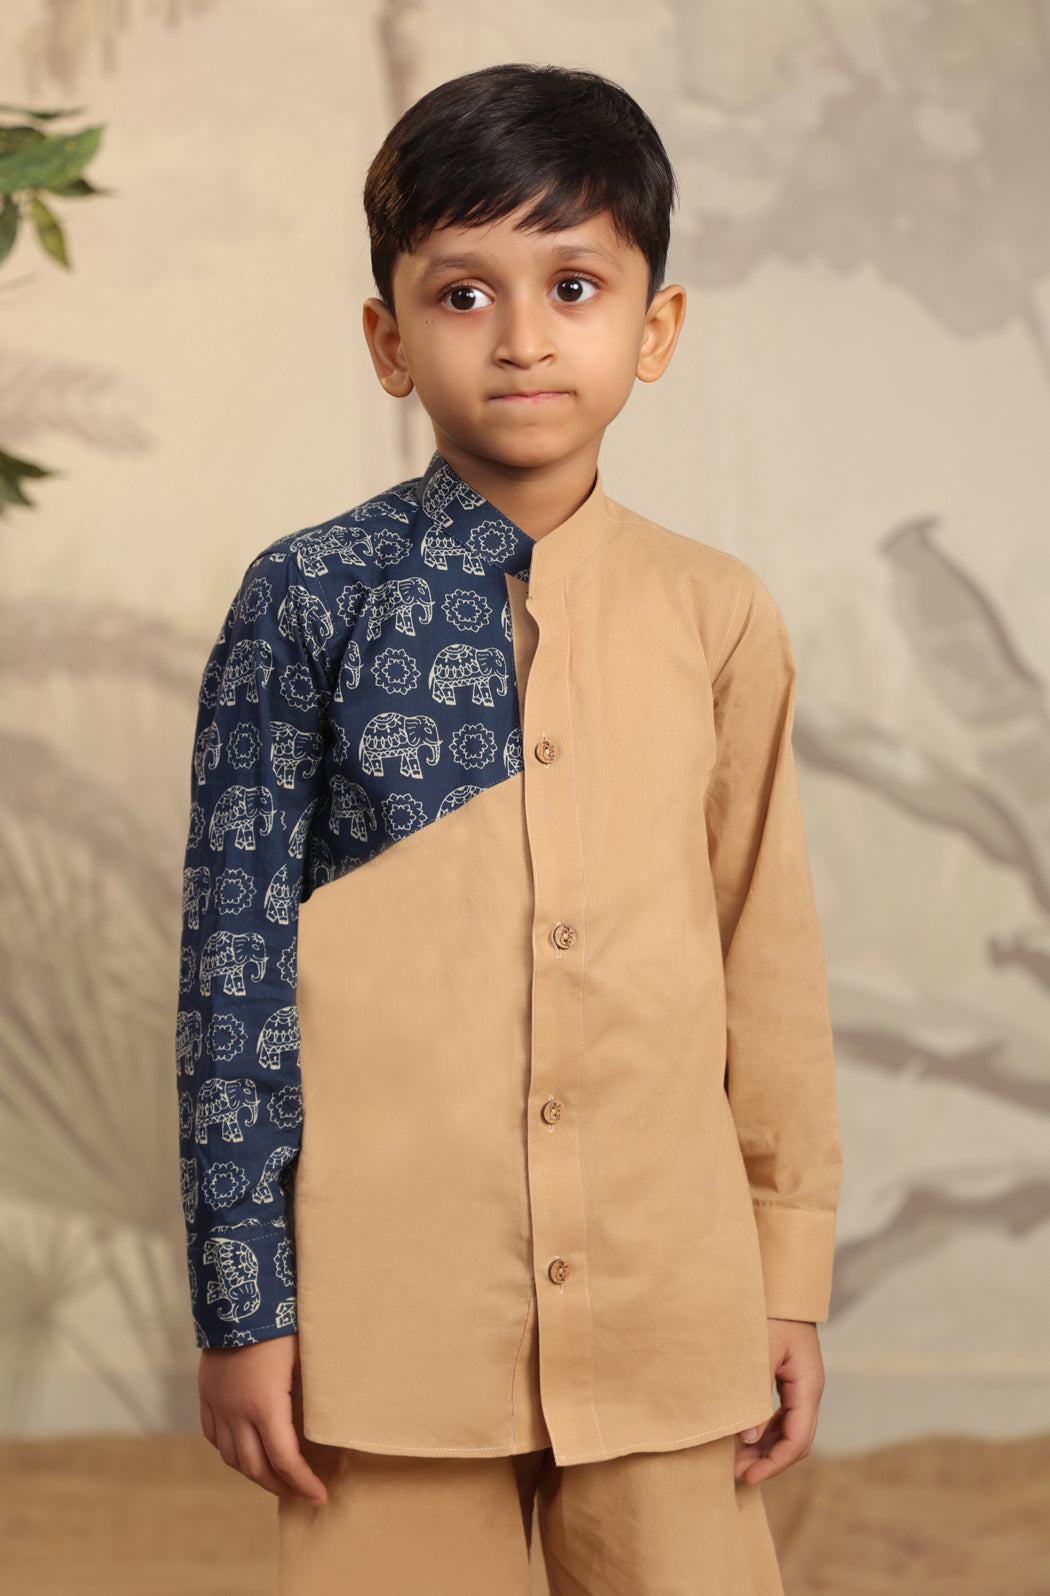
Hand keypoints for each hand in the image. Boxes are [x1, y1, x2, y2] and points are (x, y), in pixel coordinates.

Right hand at [198, 1331, 327, 1503]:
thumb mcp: (308, 1357)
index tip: (319, 1495)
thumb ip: (319, 1392)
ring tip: (275, 1477)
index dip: (303, 1483)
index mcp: (265, 1406)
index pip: (286, 1461)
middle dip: (281, 1486)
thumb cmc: (281, 1323)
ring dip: (254, 1472)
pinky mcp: (206, 1393)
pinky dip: (230, 1451)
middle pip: (256, 1468)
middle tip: (301, 1493)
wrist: (238, 1293)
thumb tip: (340, 1418)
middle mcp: (237, 1412)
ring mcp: (218, 1404)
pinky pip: (213, 1435)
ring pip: (231, 1457)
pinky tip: (244, 1451)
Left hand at [734, 1318, 823, 1484]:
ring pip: (787, 1428)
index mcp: (807, 1385)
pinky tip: (742, 1435)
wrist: (781, 1284)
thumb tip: (746, 1438)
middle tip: (734, 1474)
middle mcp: (808, 1389)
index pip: (797, 1439)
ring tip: (734, 1460)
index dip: (774, 1463)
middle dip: (767, 1460)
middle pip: (794, 1439)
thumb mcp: (759, 1351)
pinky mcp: (788, 1378)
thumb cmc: (769, 1311)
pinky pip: (780, 1414)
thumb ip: (754, 1394)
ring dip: (764, 1447)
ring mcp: (799, 1384)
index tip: (748, 1477)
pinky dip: (763, 1429)